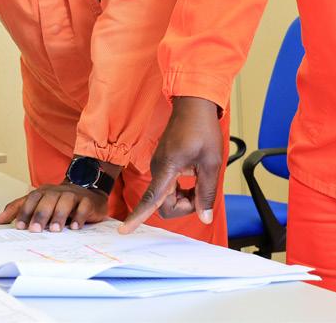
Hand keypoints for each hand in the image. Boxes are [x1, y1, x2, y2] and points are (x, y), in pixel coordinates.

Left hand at [0, 182, 109, 232]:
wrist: (88, 191)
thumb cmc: (61, 201)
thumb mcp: (39, 203)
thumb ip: (20, 208)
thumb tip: (0, 219)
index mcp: (44, 192)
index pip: (32, 198)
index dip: (25, 212)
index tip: (20, 227)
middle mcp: (58, 192)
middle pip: (48, 199)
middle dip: (40, 214)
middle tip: (36, 230)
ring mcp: (74, 195)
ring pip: (65, 201)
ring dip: (59, 215)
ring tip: (55, 229)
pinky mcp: (88, 201)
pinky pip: (84, 207)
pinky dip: (79, 217)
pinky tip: (74, 227)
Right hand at [120, 96, 221, 233]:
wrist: (194, 104)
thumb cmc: (202, 129)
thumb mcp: (211, 163)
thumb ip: (206, 193)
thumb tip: (204, 217)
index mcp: (167, 168)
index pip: (150, 199)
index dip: (137, 217)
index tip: (124, 230)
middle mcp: (158, 169)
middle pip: (163, 203)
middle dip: (183, 206)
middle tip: (202, 194)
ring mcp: (159, 165)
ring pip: (167, 196)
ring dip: (184, 197)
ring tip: (199, 181)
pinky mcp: (163, 163)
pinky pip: (168, 186)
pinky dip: (181, 189)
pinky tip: (193, 176)